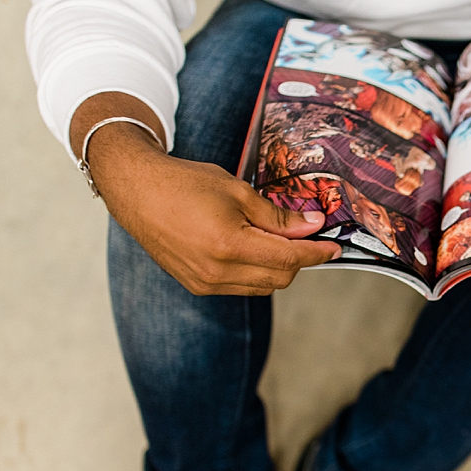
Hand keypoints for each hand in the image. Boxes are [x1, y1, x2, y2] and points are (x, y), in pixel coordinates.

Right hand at [72, 93, 340, 295]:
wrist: (136, 191)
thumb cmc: (185, 183)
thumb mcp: (237, 191)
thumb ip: (277, 216)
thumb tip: (312, 226)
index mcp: (229, 245)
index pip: (290, 259)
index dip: (316, 253)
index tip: (333, 247)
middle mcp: (217, 271)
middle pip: (280, 278)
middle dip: (299, 260)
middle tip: (307, 237)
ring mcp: (205, 283)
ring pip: (262, 286)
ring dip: (278, 268)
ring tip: (279, 241)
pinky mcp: (196, 285)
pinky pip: (241, 287)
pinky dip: (256, 273)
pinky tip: (253, 250)